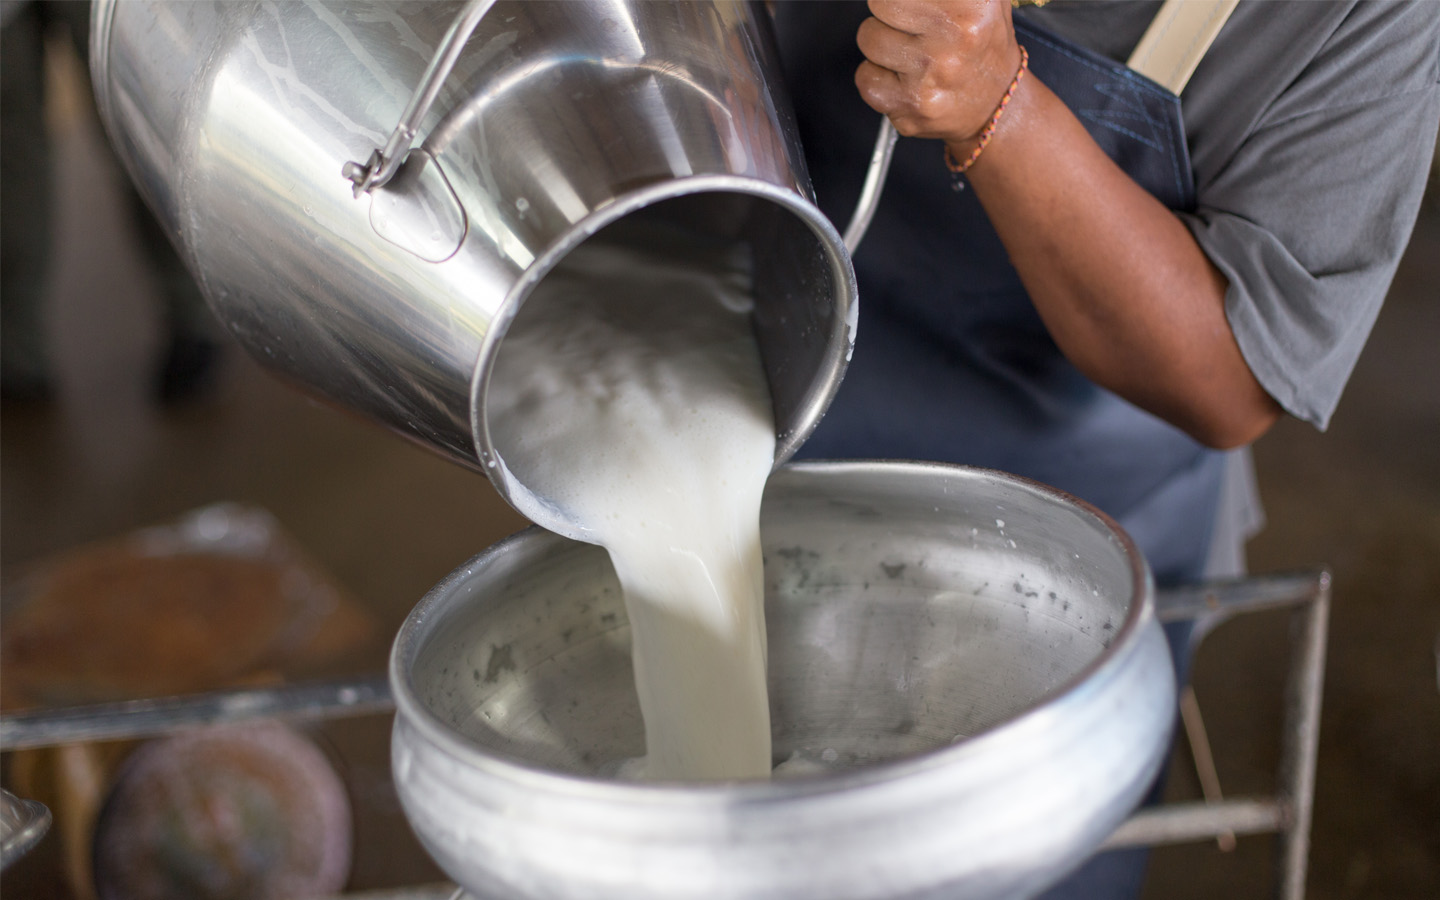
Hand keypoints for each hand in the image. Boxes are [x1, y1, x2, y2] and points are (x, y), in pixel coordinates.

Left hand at [854, 0, 1020, 145]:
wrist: (996, 103)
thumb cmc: (979, 41)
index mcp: (974, 3)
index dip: (899, 0)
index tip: (906, 7)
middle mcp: (957, 36)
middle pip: (881, 1)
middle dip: (890, 11)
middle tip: (911, 23)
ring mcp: (932, 73)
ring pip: (868, 39)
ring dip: (882, 45)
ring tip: (911, 52)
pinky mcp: (911, 105)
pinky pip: (865, 78)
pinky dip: (877, 78)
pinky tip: (904, 78)